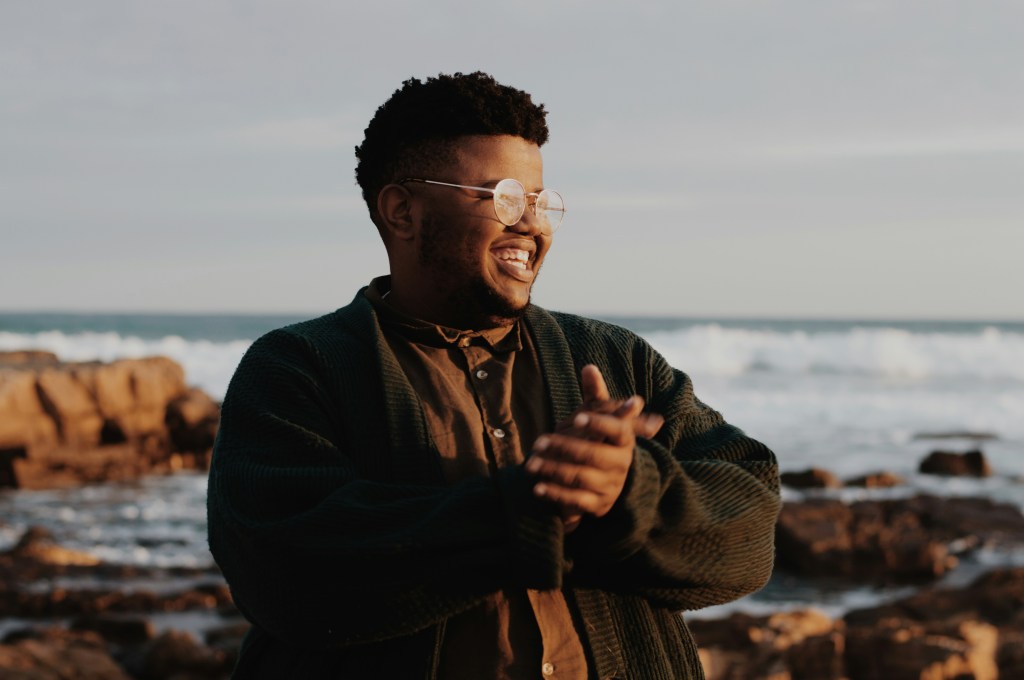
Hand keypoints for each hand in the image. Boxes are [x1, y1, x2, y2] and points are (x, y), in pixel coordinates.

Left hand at [525, 365, 663, 524]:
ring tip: (530, 463)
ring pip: (581, 478)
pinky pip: (577, 501)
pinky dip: (556, 494)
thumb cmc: (601, 441)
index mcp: (624, 440)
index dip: (599, 425)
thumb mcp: (600, 417)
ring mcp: (610, 486)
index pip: (618, 431)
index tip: (578, 418)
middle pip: (594, 456)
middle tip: (538, 441)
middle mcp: (621, 464)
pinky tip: (537, 487)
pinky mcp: (597, 505)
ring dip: (554, 470)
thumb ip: (595, 394)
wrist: (611, 481)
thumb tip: (589, 367)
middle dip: (564, 448)